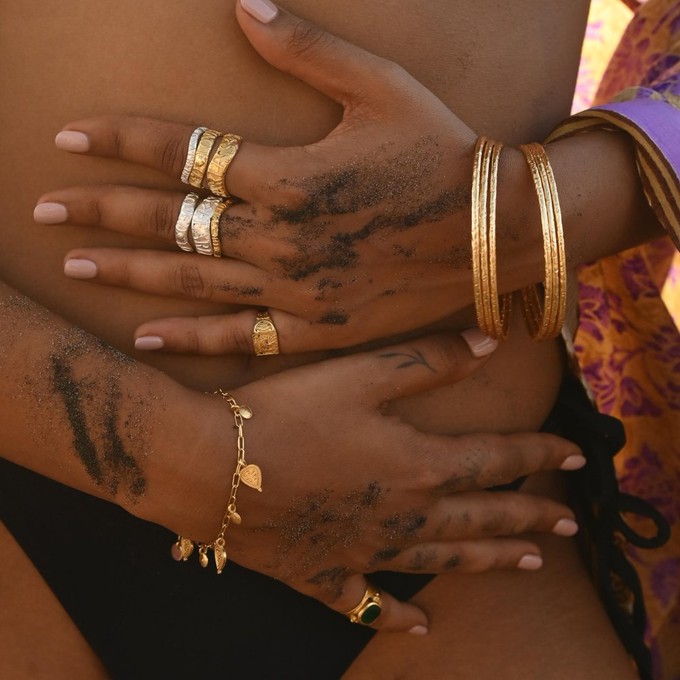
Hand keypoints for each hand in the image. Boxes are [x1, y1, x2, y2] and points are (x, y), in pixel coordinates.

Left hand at [36, 0, 488, 354]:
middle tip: (44, 206)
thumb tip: (240, 2)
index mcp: (288, 175)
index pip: (181, 151)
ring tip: (74, 262)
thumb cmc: (442, 154)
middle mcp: (279, 237)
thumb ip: (305, 48)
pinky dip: (191, 336)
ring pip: (191, 280)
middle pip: (170, 221)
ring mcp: (294, 291)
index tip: (68, 138)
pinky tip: (145, 334)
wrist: (496, 233)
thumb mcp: (381, 86)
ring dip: (126, 271)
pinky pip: (240, 336)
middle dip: (101, 208)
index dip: (119, 140)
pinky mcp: (316, 329)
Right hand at [140, 329, 583, 633]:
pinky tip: (418, 626)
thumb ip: (428, 361)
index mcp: (418, 466)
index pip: (499, 460)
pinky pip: (370, 601)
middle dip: (530, 518)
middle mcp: (404, 516)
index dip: (541, 456)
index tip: (576, 456)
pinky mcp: (323, 574)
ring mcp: (366, 551)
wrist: (210, 466)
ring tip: (529, 565)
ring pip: (445, 560)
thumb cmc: (286, 412)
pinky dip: (396, 614)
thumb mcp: (359, 374)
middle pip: (484, 518)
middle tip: (567, 524)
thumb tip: (489, 343)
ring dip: (490, 561)